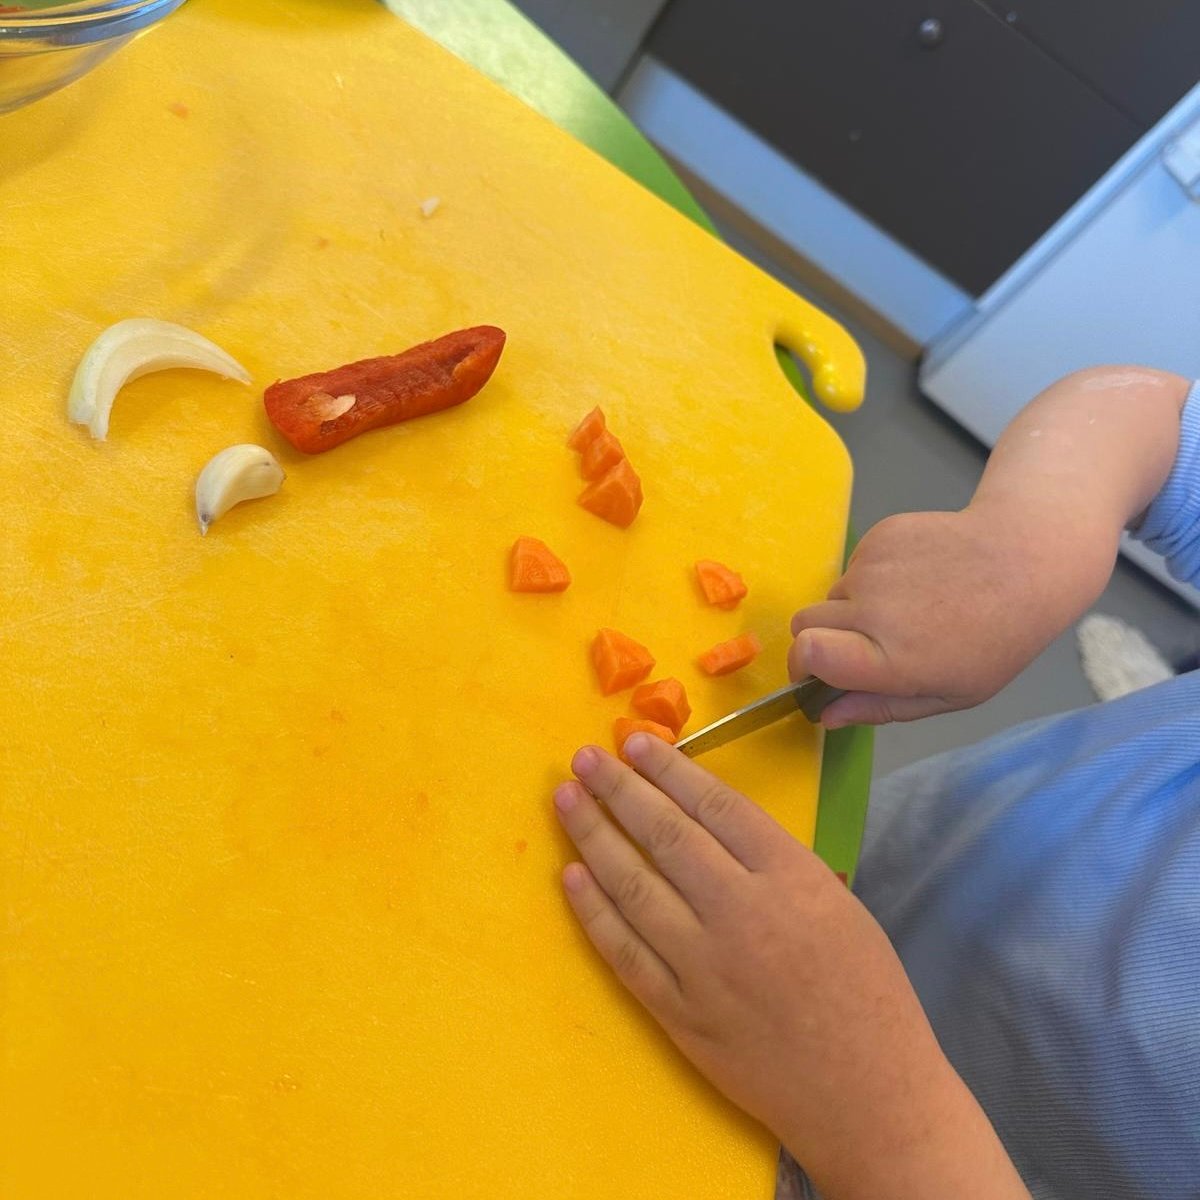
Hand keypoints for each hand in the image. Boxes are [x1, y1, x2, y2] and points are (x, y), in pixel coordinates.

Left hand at [553, 735, 1027, 1198]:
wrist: (867, 1095)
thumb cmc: (866, 993)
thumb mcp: (838, 903)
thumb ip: (775, 861)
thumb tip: (706, 818)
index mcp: (791, 878)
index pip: (715, 805)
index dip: (669, 769)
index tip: (635, 743)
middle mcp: (741, 913)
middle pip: (665, 835)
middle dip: (618, 789)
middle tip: (583, 758)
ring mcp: (704, 966)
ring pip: (633, 886)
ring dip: (593, 837)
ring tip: (566, 800)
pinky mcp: (679, 1014)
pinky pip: (624, 953)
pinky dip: (594, 912)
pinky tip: (571, 877)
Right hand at [791, 366, 1189, 728]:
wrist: (1028, 557)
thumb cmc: (996, 639)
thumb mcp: (949, 694)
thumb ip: (880, 707)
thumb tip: (826, 715)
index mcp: (890, 658)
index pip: (806, 653)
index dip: (801, 665)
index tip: (816, 673)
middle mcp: (872, 610)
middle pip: (804, 624)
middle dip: (821, 638)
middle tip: (866, 644)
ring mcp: (873, 568)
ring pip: (834, 594)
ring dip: (855, 606)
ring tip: (910, 607)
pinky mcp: (879, 535)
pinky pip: (855, 564)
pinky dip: (874, 576)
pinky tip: (919, 578)